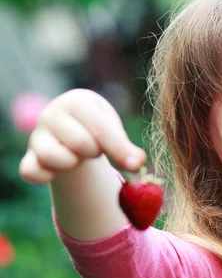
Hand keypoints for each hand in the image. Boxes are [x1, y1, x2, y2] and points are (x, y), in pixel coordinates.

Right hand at [19, 89, 146, 184]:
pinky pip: (30, 171)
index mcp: (77, 101)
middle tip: (96, 148)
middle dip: (94, 151)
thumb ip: (126, 148)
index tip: (135, 164)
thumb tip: (138, 163)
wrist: (74, 129)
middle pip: (80, 143)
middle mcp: (51, 114)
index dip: (119, 148)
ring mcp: (37, 136)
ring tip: (78, 157)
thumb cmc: (98, 128)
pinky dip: (44, 176)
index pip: (100, 127)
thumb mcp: (114, 130)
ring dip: (72, 163)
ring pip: (52, 157)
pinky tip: (57, 173)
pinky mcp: (28, 156)